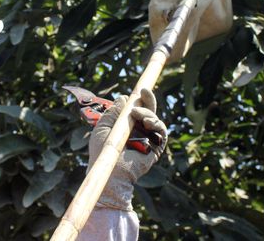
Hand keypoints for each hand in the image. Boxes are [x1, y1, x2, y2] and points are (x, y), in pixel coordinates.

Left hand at [87, 88, 166, 210]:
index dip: (139, 99)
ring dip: (148, 112)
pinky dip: (156, 123)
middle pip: (148, 110)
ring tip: (138, 114)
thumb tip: (123, 98)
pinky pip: (161, 131)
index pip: (135, 109)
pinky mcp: (156, 147)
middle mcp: (139, 130)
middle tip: (144, 91)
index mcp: (126, 125)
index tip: (139, 90)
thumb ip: (112, 113)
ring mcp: (148, 138)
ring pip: (154, 118)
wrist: (110, 172)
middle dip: (148, 99)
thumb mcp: (103, 128)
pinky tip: (147, 122)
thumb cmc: (102, 153)